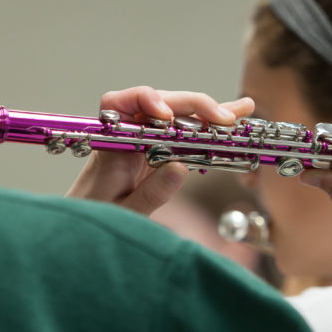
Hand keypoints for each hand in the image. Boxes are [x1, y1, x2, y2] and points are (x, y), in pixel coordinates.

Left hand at [66, 86, 253, 215]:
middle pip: (160, 104)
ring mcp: (145, 141)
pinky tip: (233, 123)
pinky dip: (208, 129)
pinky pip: (184, 134)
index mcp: (111, 146)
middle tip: (225, 118)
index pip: (118, 104)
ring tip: (242, 112)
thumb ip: (151, 193)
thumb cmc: (99, 219)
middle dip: (194, 106)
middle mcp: (128, 136)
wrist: (89, 231)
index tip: (166, 115)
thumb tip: (181, 167)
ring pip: (177, 116)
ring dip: (208, 114)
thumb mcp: (125, 213)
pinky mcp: (159, 150)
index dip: (144, 100)